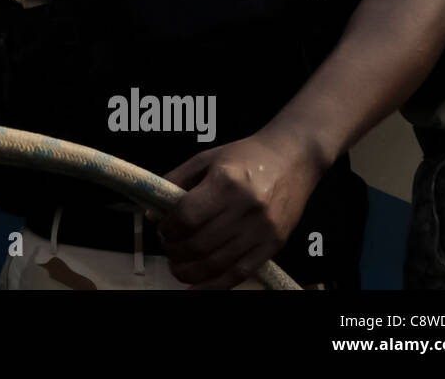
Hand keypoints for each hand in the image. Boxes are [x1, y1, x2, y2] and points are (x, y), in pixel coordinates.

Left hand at [157, 131, 323, 288]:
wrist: (293, 159)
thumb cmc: (245, 156)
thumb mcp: (205, 159)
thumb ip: (175, 181)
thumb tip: (152, 213)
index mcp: (226, 183)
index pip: (187, 216)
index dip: (168, 228)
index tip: (162, 228)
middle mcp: (246, 208)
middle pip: (199, 244)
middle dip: (174, 251)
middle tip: (167, 247)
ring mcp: (262, 230)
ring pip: (217, 264)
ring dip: (188, 271)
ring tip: (177, 265)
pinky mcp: (273, 245)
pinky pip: (240, 273)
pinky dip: (214, 286)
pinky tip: (195, 287)